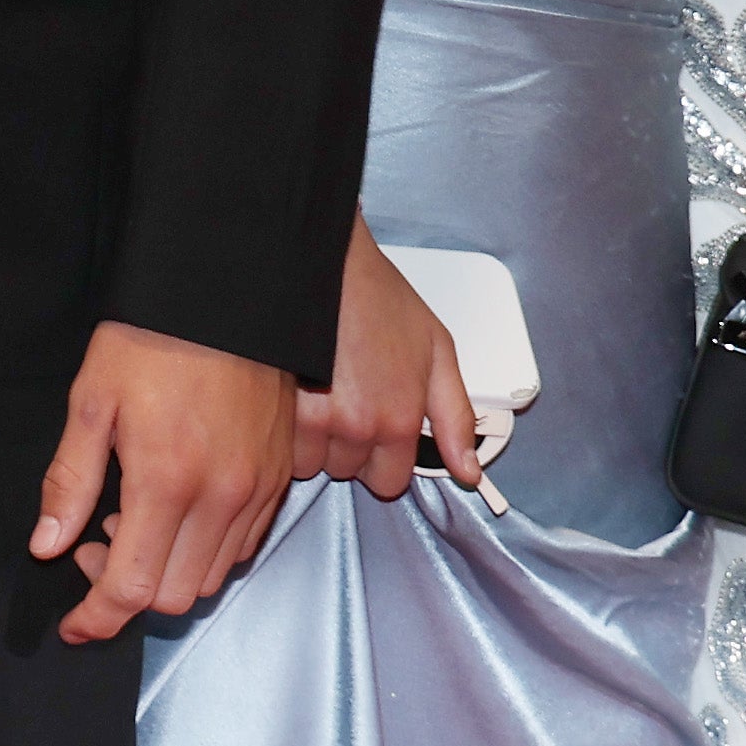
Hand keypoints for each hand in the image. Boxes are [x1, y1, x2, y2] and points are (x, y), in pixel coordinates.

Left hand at [32, 320, 295, 640]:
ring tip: (134, 519)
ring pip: (210, 577)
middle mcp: (220, 496)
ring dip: (167, 570)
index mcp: (166, 480)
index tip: (75, 626)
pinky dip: (204, 549)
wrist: (225, 295)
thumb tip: (46, 545)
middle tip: (96, 544)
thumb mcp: (91, 402)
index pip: (133, 587)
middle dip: (127, 588)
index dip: (98, 617)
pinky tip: (176, 509)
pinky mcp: (278, 479)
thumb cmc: (151, 339)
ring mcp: (257, 490)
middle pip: (174, 596)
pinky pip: (242, 546)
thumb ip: (69, 482)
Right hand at [299, 231, 487, 501]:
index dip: (383, 459)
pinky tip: (296, 395)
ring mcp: (314, 419)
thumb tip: (468, 472)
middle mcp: (359, 427)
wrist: (322, 262)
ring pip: (311, 463)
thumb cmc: (377, 297)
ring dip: (314, 440)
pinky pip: (282, 446)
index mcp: (400, 419)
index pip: (388, 483)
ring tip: (318, 395)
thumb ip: (455, 418)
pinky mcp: (277, 405)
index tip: (376, 433)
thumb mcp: (437, 350)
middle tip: (345, 401)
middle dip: (347, 446)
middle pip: (348, 472)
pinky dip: (287, 429)